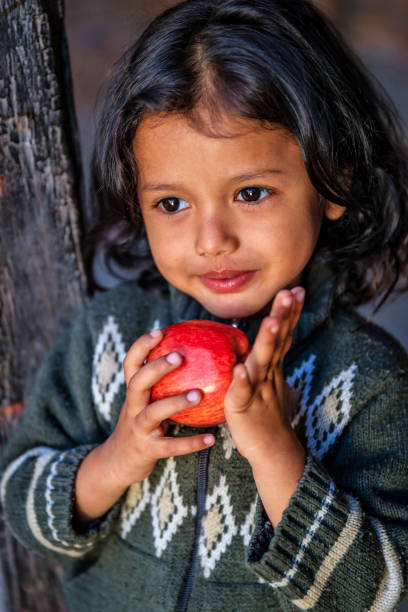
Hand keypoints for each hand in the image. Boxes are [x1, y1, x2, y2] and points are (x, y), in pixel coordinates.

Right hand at [103, 330, 214, 488]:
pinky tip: (211, 438)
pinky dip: (190, 443)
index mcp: (134, 393)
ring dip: (175, 402)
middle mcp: (132, 407)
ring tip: (199, 395)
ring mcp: (138, 429)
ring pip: (153, 412)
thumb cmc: (141, 425)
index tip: (160, 331)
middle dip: (156, 368)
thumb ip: (163, 385)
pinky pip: (170, 446)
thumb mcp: (146, 402)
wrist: (116, 463)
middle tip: (180, 356)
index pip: (131, 364)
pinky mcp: (147, 450)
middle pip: (138, 382)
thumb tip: (196, 357)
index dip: (142, 346)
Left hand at [224, 287, 304, 466]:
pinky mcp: (244, 408)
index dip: (290, 313)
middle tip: (290, 293)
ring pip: (262, 362)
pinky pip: (242, 393)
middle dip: (283, 316)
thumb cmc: (268, 416)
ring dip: (267, 342)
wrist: (272, 451)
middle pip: (277, 342)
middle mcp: (268, 374)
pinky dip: (242, 381)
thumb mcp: (269, 383)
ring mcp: (258, 390)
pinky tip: (240, 370)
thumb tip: (263, 345)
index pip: (283, 335)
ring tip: (271, 322)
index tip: (297, 290)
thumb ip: (266, 362)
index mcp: (273, 367)